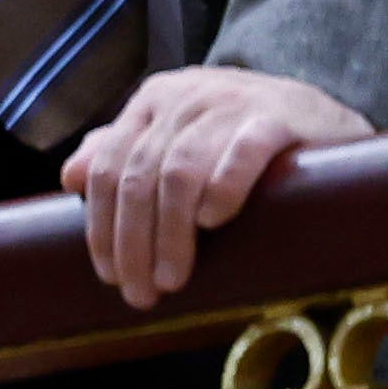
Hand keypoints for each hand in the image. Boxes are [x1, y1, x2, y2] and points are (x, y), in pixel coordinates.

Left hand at [58, 67, 372, 307]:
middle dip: (133, 241)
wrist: (319, 111)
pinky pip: (241, 152)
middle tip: (141, 292)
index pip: (109, 166)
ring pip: (180, 170)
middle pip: (140, 175)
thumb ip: (125, 151)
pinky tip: (213, 222)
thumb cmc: (238, 134)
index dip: (101, 224)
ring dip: (170, 232)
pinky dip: (221, 187)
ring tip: (172, 279)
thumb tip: (68, 177)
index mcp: (153, 100)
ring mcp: (231, 102)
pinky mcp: (278, 118)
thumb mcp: (178, 135)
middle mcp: (185, 96)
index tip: (108, 275)